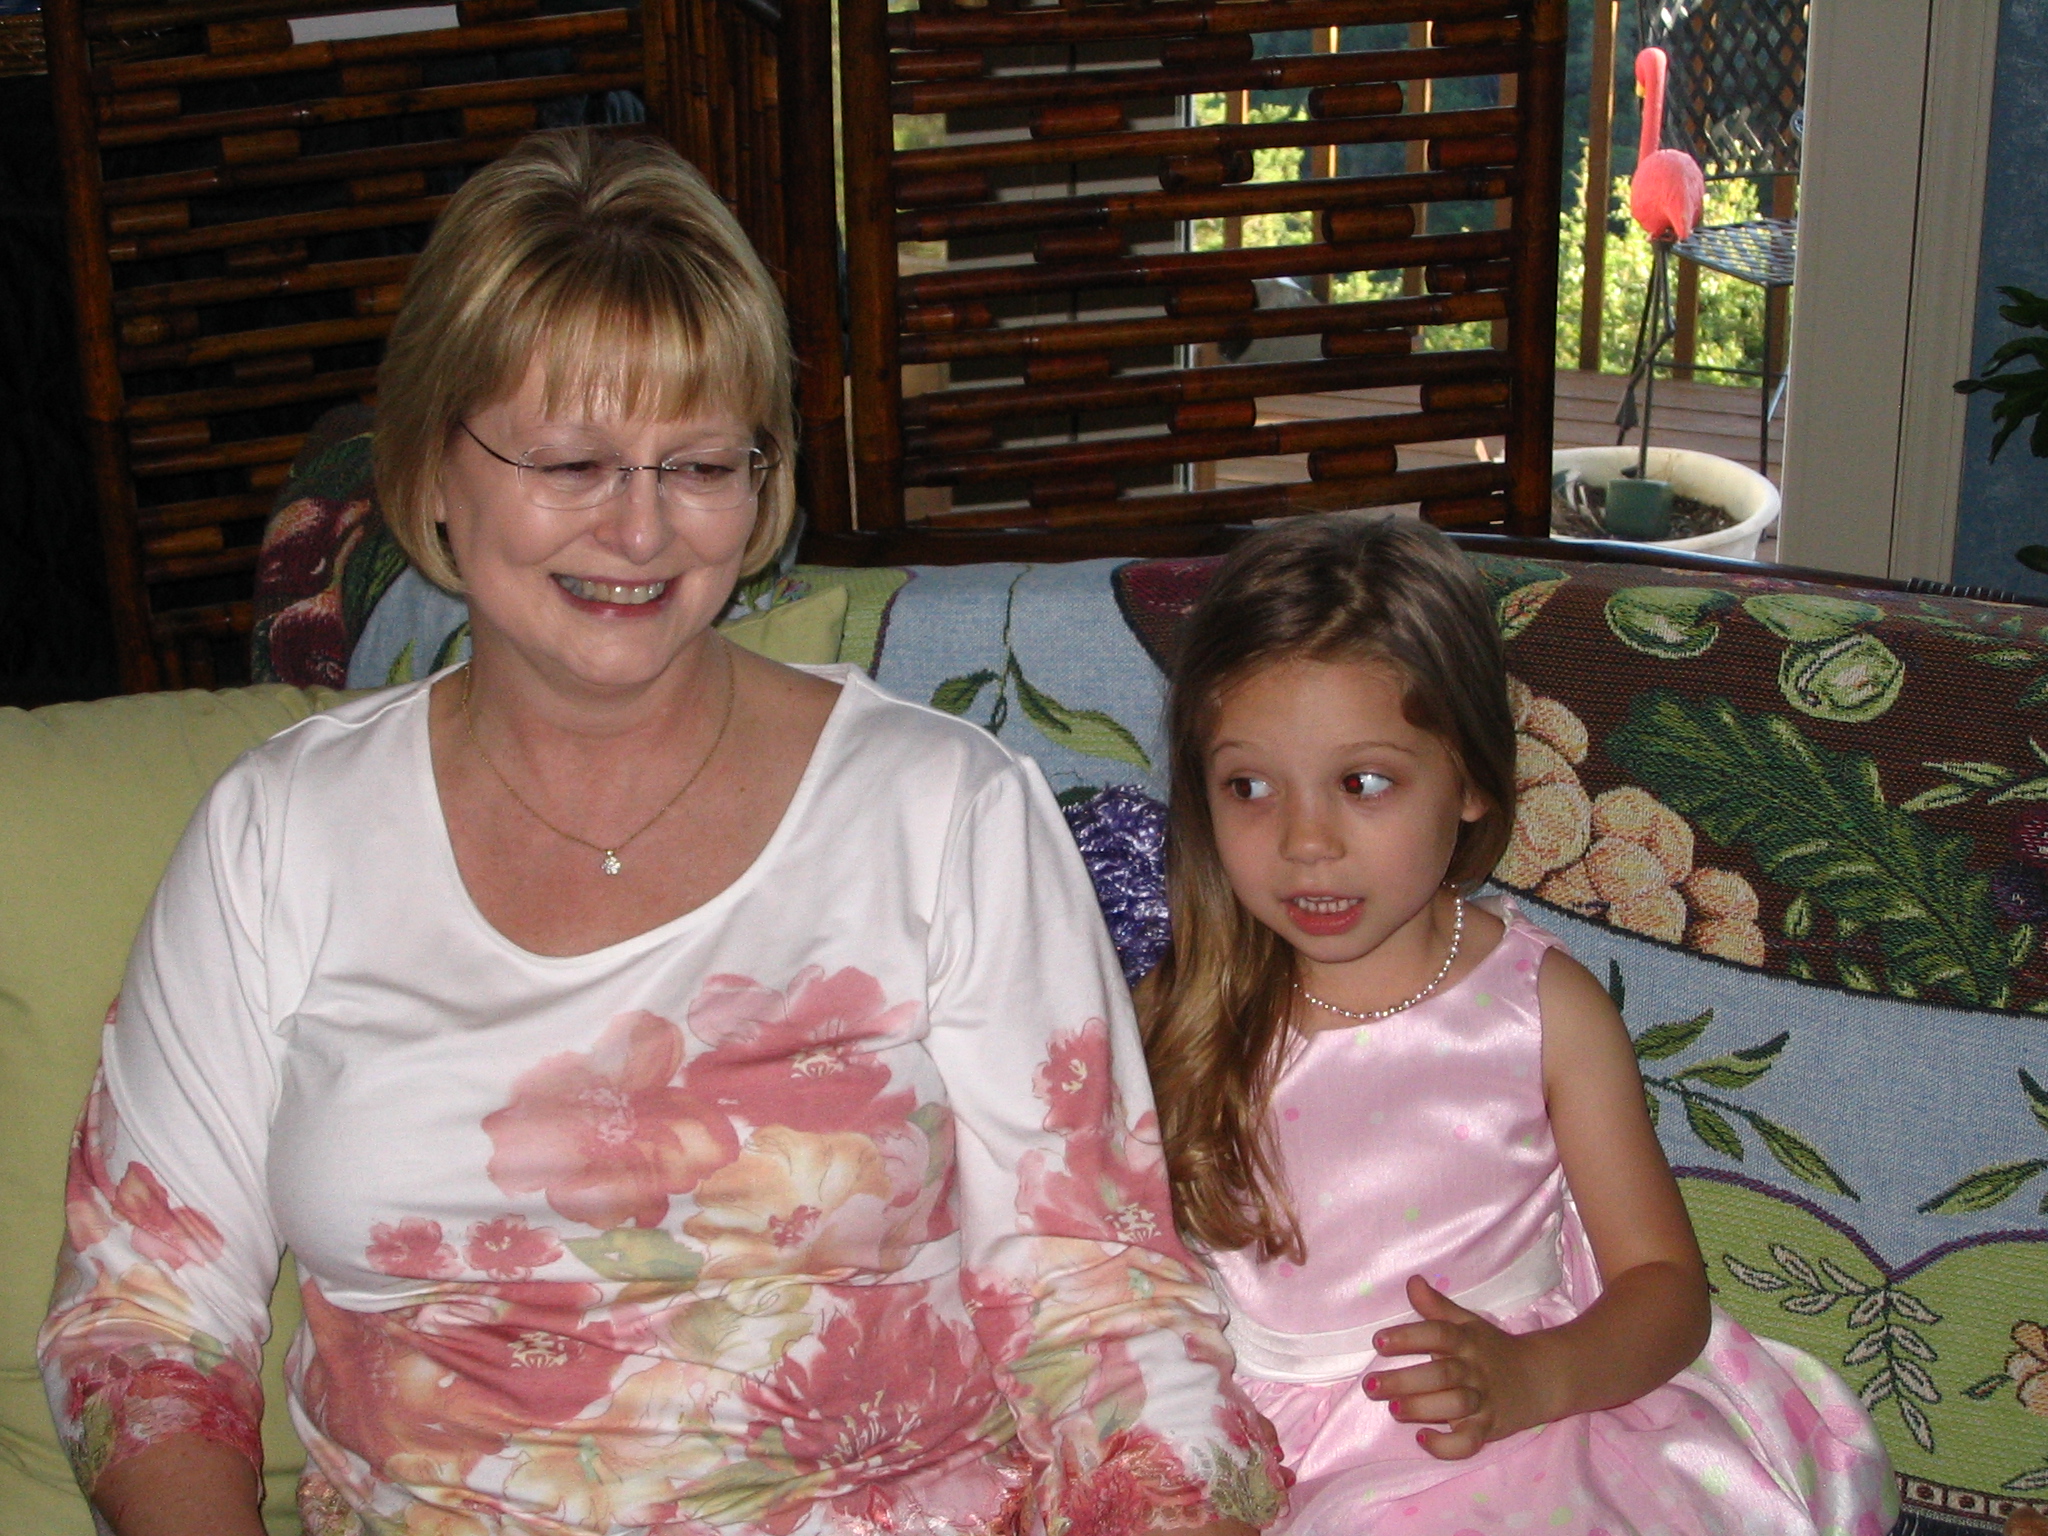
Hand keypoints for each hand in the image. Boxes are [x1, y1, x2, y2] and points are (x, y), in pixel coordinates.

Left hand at [1361, 1275, 1556, 1460]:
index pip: (1439, 1334)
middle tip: (1370, 1385)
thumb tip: (1412, 1280)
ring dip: (1424, 1408)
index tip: (1378, 1341)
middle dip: (1405, 1380)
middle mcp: (1474, 1370)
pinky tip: (1423, 1439)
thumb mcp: (1468, 1323)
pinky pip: (1470, 1442)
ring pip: (1455, 1406)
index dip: (1409, 1337)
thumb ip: (1437, 1306)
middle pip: (1442, 1374)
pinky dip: (1448, 1446)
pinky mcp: (1489, 1429)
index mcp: (1467, 1341)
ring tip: (1393, 1408)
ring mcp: (1483, 1401)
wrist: (1540, 1379)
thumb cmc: (1492, 1349)